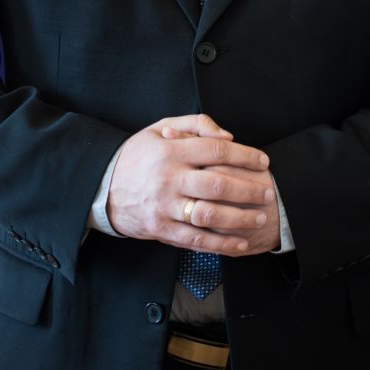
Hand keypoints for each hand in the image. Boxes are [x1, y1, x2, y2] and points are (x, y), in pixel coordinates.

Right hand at [105, 115, 274, 254]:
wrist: (101, 187)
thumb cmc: (137, 155)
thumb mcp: (160, 127)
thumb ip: (195, 125)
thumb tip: (228, 136)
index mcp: (170, 150)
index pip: (216, 151)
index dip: (245, 156)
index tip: (263, 162)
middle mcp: (168, 179)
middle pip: (217, 185)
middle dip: (248, 190)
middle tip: (267, 193)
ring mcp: (164, 206)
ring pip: (208, 215)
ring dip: (239, 219)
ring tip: (258, 218)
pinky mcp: (160, 229)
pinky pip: (195, 240)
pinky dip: (220, 244)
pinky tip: (238, 244)